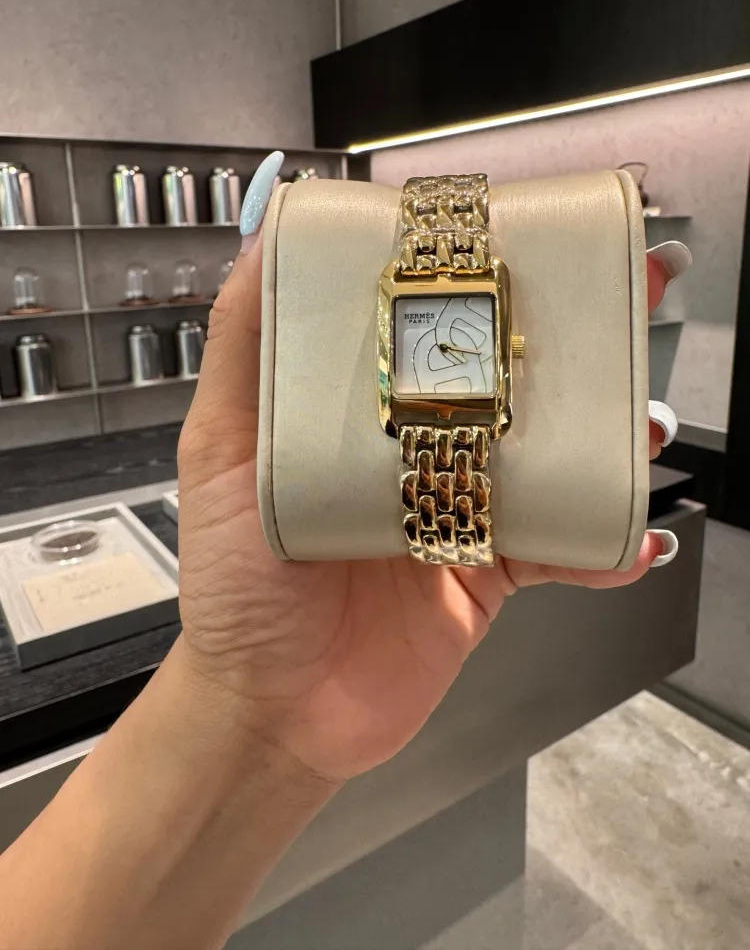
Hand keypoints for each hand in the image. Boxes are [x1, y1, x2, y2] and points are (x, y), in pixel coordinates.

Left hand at [177, 208, 682, 786]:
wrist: (271, 710)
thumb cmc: (233, 584)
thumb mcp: (219, 453)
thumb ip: (241, 353)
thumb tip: (263, 243)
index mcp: (359, 413)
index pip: (429, 329)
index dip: (481, 284)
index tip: (529, 243)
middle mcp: (414, 451)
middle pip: (503, 385)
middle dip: (570, 349)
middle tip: (630, 307)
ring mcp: (457, 513)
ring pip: (546, 460)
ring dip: (605, 439)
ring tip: (645, 423)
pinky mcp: (485, 577)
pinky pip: (556, 551)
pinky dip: (600, 545)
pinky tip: (635, 537)